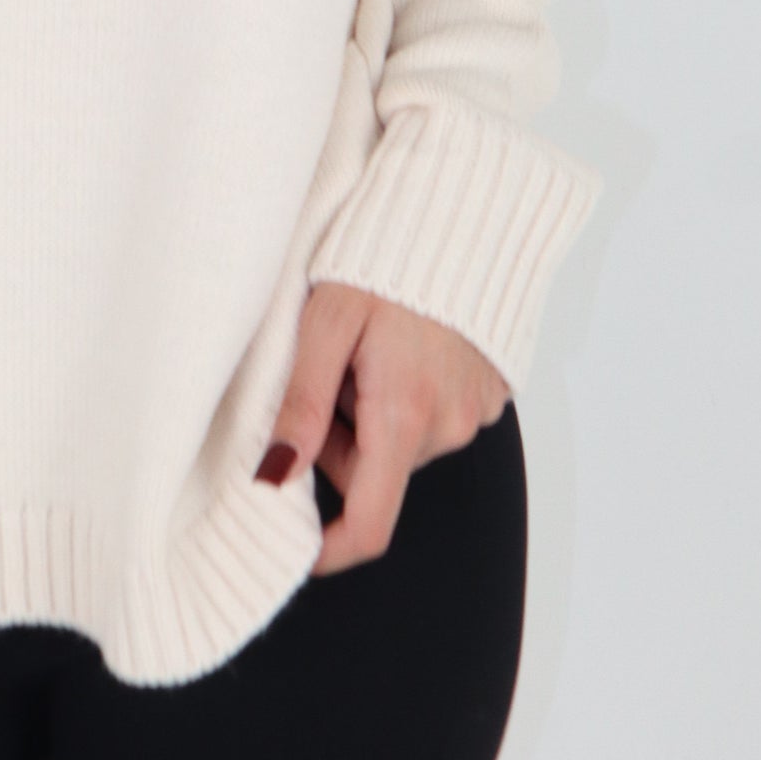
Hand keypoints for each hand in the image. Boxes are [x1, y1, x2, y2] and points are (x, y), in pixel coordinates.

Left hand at [258, 280, 508, 573]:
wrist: (463, 211)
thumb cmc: (384, 259)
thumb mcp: (325, 322)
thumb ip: (300, 402)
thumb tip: (272, 476)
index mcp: (402, 416)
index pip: (369, 524)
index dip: (330, 549)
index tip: (297, 546)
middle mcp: (446, 426)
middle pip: (376, 474)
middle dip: (338, 441)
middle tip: (326, 373)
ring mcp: (473, 413)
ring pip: (401, 444)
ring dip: (373, 415)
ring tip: (368, 345)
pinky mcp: (488, 395)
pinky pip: (434, 418)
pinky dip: (407, 396)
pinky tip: (403, 344)